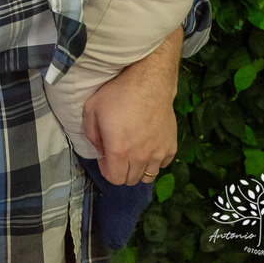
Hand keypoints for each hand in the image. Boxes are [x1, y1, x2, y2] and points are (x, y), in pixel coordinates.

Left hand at [82, 28, 181, 184]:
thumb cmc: (117, 94)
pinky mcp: (172, 146)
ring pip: (148, 176)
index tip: (105, 157)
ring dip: (138, 169)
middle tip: (118, 154)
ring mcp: (159, 152)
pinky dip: (155, 161)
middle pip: (131, 180)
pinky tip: (149, 146)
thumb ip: (91, 136)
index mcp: (119, 150)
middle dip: (121, 171)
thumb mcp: (91, 110)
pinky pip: (163, 164)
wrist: (148, 82)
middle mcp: (140, 156)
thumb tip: (101, 151)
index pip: (114, 178)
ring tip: (134, 153)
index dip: (107, 170)